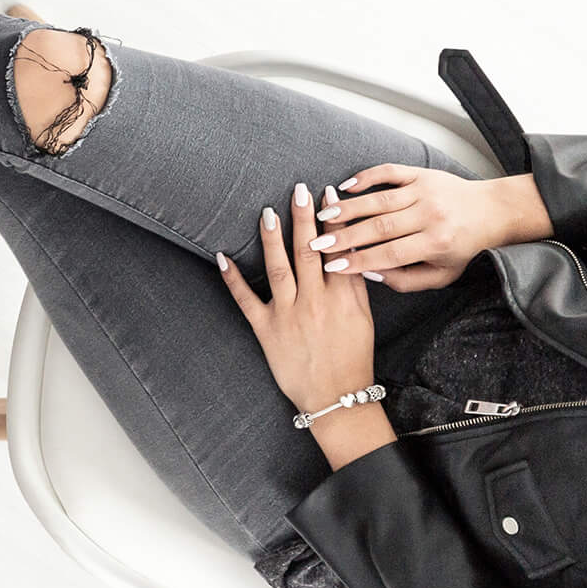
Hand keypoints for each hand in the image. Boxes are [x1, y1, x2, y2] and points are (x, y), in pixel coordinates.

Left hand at [218, 182, 378, 414]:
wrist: (336, 397)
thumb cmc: (352, 357)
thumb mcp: (364, 320)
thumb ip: (356, 286)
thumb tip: (352, 252)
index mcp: (343, 298)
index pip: (338, 250)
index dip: (334, 221)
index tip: (328, 194)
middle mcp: (315, 302)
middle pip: (308, 252)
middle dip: (303, 218)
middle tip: (297, 190)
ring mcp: (288, 315)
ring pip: (278, 269)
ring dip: (273, 239)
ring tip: (267, 212)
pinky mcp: (266, 330)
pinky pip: (245, 300)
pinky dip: (232, 278)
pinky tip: (222, 256)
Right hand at [315, 166, 554, 291]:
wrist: (492, 211)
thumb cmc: (463, 247)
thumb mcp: (443, 274)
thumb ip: (406, 280)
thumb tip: (369, 273)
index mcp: (437, 243)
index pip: (390, 254)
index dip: (359, 261)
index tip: (332, 266)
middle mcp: (430, 215)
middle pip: (380, 227)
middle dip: (344, 237)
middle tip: (316, 244)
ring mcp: (425, 191)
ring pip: (378, 200)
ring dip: (347, 209)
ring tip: (321, 216)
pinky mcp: (421, 173)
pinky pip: (389, 172)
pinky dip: (365, 177)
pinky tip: (345, 187)